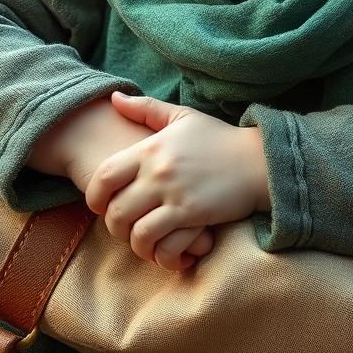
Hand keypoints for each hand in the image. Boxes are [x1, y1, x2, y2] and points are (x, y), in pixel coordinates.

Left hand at [28, 95, 214, 269]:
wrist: (258, 160)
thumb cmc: (219, 138)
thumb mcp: (182, 117)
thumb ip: (146, 108)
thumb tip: (115, 98)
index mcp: (151, 148)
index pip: (104, 176)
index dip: (94, 197)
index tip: (101, 206)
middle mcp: (158, 171)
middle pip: (115, 211)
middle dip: (114, 227)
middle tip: (125, 229)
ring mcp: (174, 194)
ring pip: (135, 232)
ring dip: (135, 244)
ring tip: (145, 243)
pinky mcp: (192, 215)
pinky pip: (160, 244)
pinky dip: (159, 255)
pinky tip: (166, 253)